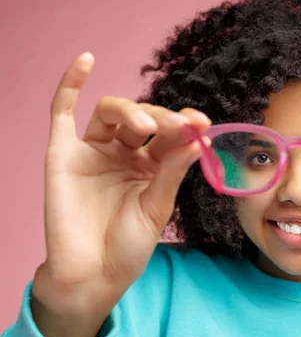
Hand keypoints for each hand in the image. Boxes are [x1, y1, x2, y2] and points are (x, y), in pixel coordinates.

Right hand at [32, 53, 209, 336]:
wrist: (93, 275)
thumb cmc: (128, 246)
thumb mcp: (157, 207)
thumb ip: (172, 170)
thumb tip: (197, 136)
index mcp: (152, 166)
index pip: (170, 135)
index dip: (185, 126)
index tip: (203, 124)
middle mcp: (123, 153)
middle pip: (143, 119)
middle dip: (163, 120)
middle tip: (179, 126)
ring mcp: (93, 151)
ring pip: (111, 112)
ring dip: (132, 111)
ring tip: (148, 126)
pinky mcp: (63, 153)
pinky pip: (62, 112)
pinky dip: (71, 84)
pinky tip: (86, 60)